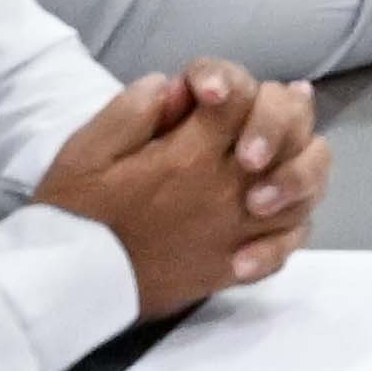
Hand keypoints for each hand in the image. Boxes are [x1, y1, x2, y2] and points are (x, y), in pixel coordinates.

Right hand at [44, 56, 321, 313]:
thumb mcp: (87, 147)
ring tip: (283, 153)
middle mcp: (226, 192)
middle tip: (260, 115)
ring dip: (301, 166)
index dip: (233, 84)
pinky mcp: (234, 267)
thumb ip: (133, 109)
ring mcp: (236, 231)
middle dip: (283, 115)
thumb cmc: (75, 214)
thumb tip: (174, 86)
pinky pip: (286, 244)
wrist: (68, 286)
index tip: (210, 92)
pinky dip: (292, 226)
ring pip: (304, 191)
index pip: (241, 99)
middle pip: (289, 138)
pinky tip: (277, 212)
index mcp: (190, 156)